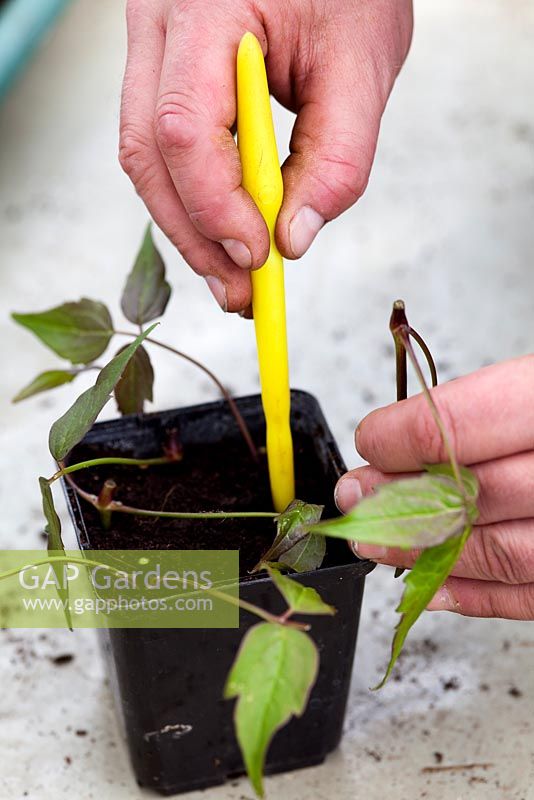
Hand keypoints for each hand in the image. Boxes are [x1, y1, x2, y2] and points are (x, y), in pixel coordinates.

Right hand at [120, 0, 412, 311]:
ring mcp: (153, 44)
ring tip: (235, 275)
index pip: (183, 127)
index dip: (216, 205)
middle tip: (240, 292)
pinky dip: (193, 196)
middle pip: (147, 153)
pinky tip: (225, 231)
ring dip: (189, 225)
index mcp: (206, 6)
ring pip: (146, 156)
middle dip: (194, 234)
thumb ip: (338, 160)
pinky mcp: (164, 67)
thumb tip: (293, 242)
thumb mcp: (365, 65)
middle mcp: (160, 23)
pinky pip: (161, 145)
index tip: (259, 256)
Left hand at [335, 356, 533, 619]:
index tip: (372, 441)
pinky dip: (476, 595)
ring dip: (422, 553)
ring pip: (498, 554)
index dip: (397, 439)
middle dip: (394, 500)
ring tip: (375, 544)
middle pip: (469, 495)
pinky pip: (528, 595)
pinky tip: (433, 585)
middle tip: (355, 499)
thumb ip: (478, 409)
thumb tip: (403, 440)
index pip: (456, 425)